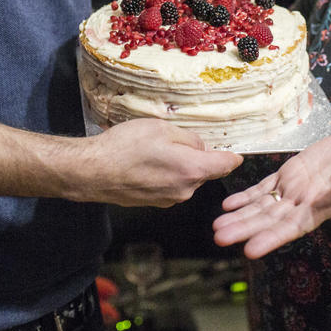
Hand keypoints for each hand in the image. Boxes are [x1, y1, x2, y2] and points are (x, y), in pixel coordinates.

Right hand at [82, 118, 242, 206]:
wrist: (93, 171)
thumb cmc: (124, 148)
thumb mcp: (162, 128)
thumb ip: (189, 138)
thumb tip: (201, 145)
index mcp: (192, 169)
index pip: (225, 164)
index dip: (233, 156)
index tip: (237, 153)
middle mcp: (185, 190)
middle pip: (204, 171)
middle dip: (197, 156)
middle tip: (176, 139)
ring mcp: (169, 199)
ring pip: (185, 178)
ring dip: (178, 165)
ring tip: (153, 150)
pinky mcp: (155, 202)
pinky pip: (170, 184)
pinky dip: (164, 173)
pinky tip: (145, 162)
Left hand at [213, 130, 330, 257]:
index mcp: (324, 205)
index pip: (294, 227)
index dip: (272, 239)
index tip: (250, 250)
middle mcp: (305, 203)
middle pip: (270, 220)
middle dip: (244, 229)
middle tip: (218, 237)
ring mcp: (296, 190)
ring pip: (263, 206)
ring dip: (239, 217)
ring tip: (216, 226)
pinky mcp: (291, 174)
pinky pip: (265, 187)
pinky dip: (246, 196)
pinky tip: (227, 204)